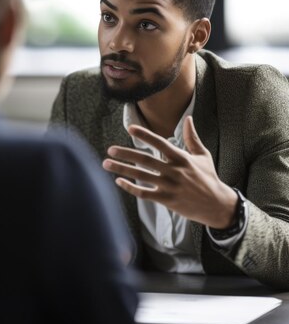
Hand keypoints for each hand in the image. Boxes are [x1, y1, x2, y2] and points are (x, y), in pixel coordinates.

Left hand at [102, 116, 237, 228]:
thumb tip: (188, 118)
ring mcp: (170, 186)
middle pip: (145, 159)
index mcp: (182, 158)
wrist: (217, 204)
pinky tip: (119, 182)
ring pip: (141, 176)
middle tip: (110, 150)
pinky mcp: (167, 200)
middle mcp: (174, 170)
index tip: (130, 129)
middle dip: (125, 154)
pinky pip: (145, 193)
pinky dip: (131, 187)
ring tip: (106, 164)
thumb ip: (192, 137)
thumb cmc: (209, 178)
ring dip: (122, 169)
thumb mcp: (203, 155)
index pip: (159, 143)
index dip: (144, 135)